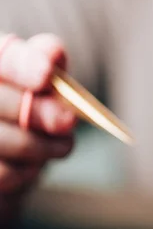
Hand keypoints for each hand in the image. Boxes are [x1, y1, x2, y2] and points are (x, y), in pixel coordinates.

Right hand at [0, 33, 75, 228]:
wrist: (9, 153)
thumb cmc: (26, 106)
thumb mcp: (38, 77)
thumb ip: (45, 60)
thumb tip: (53, 54)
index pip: (3, 59)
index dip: (24, 66)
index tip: (46, 76)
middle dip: (39, 113)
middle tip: (69, 121)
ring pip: (1, 140)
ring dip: (40, 147)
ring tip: (61, 146)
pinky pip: (1, 174)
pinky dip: (24, 172)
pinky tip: (32, 165)